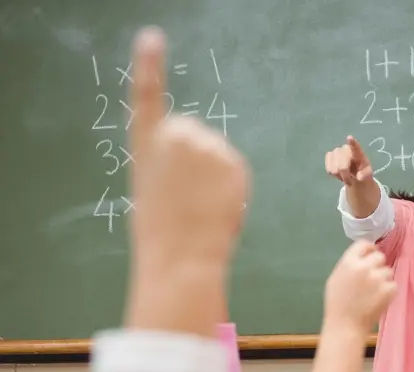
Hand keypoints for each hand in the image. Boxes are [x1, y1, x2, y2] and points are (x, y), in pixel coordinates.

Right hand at [129, 27, 247, 271]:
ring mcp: (207, 147)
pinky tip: (217, 203)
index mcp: (145, 143)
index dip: (150, 65)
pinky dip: (230, 182)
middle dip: (193, 156)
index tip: (151, 38)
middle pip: (191, 131)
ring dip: (212, 171)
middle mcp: (175, 136)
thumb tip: (198, 160)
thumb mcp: (152, 188)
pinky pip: (234, 167)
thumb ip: (170, 163)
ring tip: (200, 203)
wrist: (182, 256)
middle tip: (185, 193)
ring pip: (215, 150)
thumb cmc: (162, 232)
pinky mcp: (234, 162)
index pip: (146, 95)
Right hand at [324, 241, 396, 333]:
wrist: (345, 325)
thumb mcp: (336, 278)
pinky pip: (393, 284)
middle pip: (379, 256)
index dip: (369, 249)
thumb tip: (362, 256)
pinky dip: (388, 291)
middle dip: (377, 265)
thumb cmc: (337, 303)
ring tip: (373, 292)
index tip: (370, 255)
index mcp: (348, 262)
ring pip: (388, 271)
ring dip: (383, 279)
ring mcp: (378, 278)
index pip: (364, 244)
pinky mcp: (389, 289)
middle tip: (372, 278)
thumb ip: (349, 264)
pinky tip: (378, 299)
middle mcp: (364, 267)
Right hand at [325, 136, 373, 186]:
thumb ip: (365, 174)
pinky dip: (333, 174)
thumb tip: (359, 177)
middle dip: (345, 176)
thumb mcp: (367, 173)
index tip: (349, 138)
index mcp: (358, 153)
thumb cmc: (361, 170)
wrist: (354, 172)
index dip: (352, 143)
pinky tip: (338, 172)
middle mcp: (346, 149)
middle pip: (342, 166)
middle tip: (349, 181)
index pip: (355, 147)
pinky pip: (329, 169)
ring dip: (339, 175)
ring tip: (345, 174)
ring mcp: (337, 151)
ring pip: (334, 169)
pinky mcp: (329, 155)